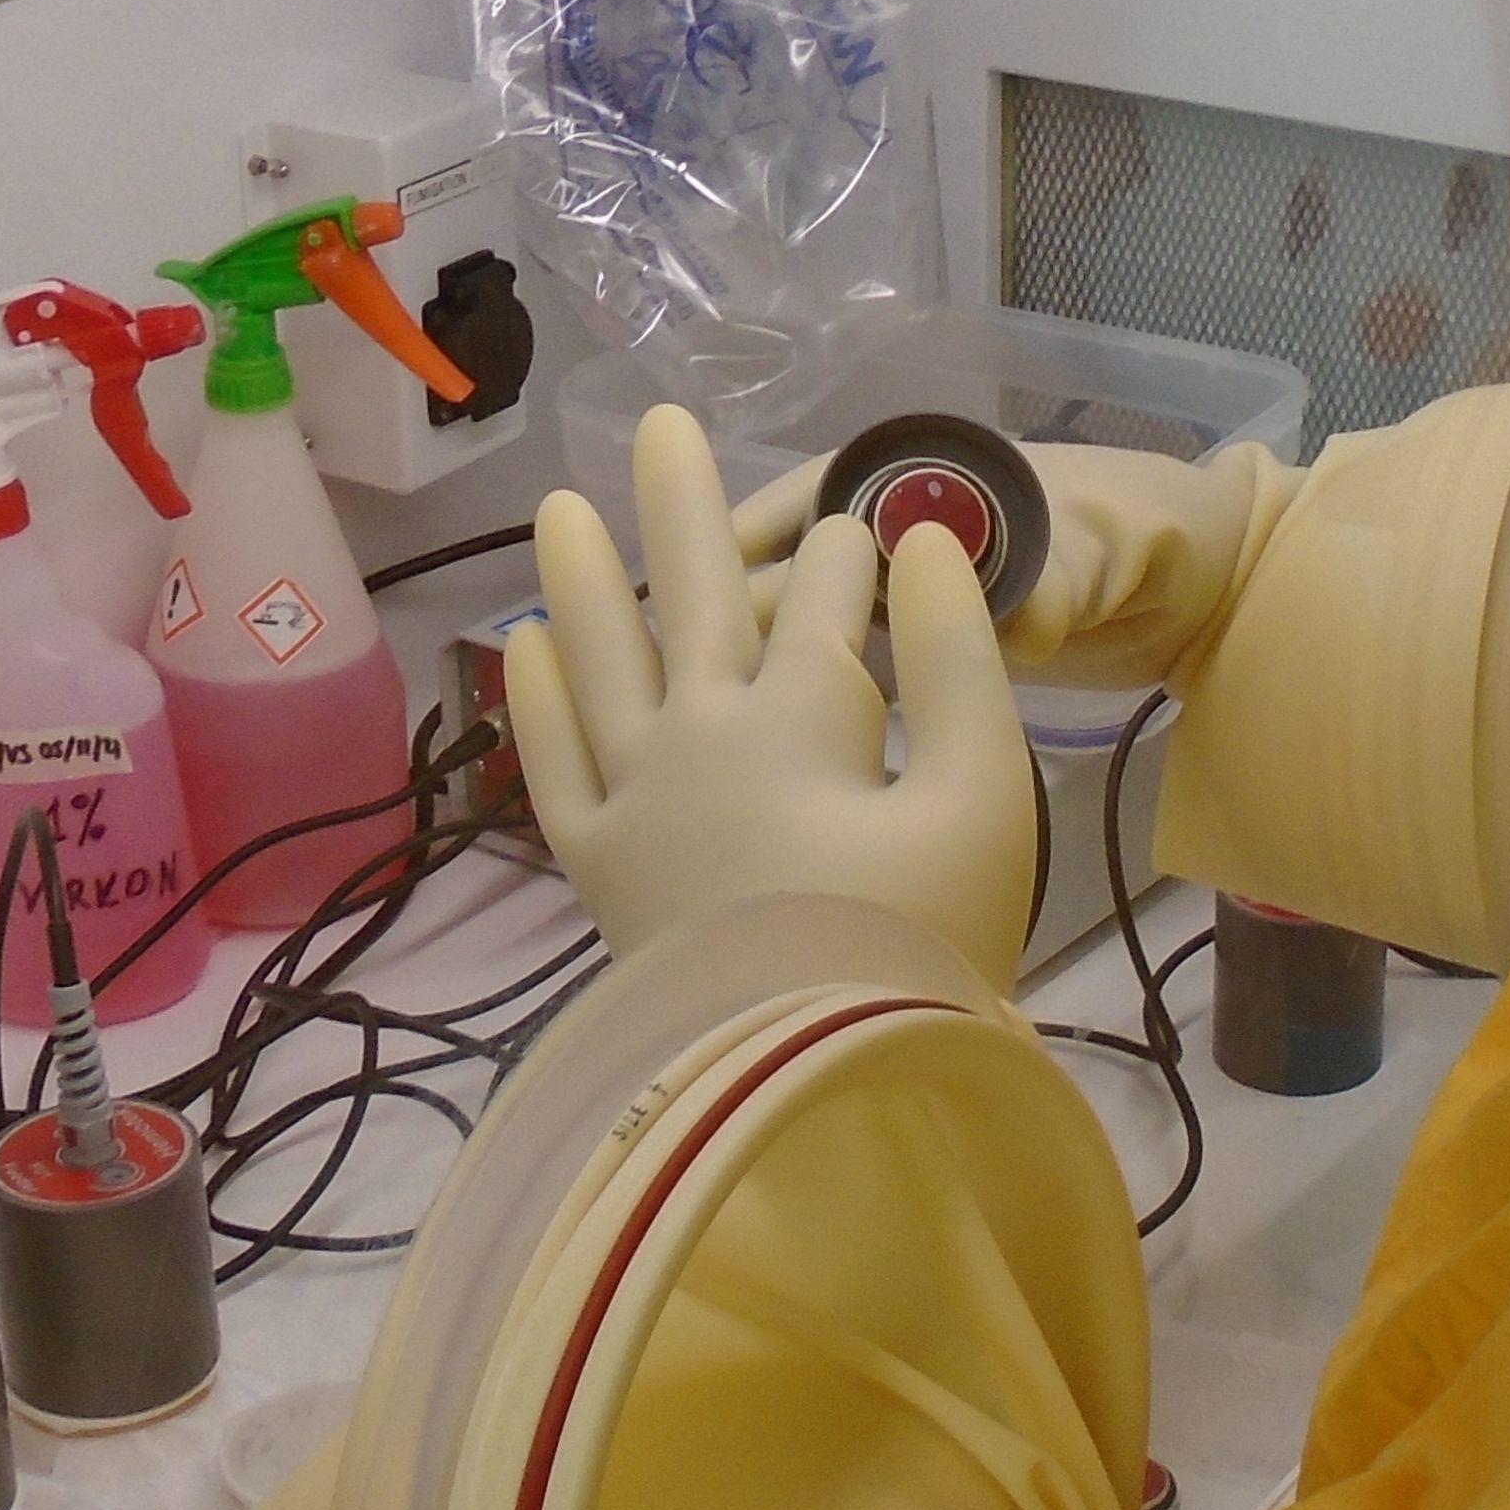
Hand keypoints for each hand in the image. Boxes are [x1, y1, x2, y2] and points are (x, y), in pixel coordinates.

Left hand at [508, 409, 1042, 985]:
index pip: (831, 595)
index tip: (874, 533)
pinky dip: (536, 699)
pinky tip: (526, 644)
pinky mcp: (596, 867)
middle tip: (663, 421)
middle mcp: (698, 731)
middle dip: (686, 502)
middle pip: (694, 591)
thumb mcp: (982, 801)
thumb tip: (926, 542)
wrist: (819, 1087)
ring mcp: (633, 796)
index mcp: (801, 713)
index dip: (858, 553)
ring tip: (561, 501)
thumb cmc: (922, 945)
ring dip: (583, 574)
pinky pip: (553, 762)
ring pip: (599, 656)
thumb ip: (962, 662)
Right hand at [730, 436, 1279, 686]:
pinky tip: (780, 761)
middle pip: (793, 568)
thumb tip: (1019, 619)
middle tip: (691, 700)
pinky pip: (860, 666)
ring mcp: (917, 590)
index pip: (810, 504)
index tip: (704, 613)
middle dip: (740, 620)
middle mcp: (902, 526)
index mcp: (931, 477)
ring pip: (814, 623)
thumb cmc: (1161, 535)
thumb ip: (1065, 576)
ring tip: (707, 739)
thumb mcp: (1115, 545)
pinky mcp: (940, 646)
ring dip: (769, 668)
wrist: (1222, 586)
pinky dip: (820, 700)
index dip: (754, 552)